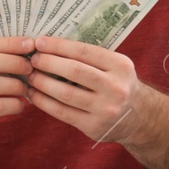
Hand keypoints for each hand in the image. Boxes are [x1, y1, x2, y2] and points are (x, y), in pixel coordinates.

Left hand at [23, 35, 146, 143]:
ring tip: (30, 76)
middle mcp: (116, 87)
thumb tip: (52, 47)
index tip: (39, 42)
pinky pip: (63, 112)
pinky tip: (33, 95)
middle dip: (48, 63)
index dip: (59, 46)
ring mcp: (105, 108)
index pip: (84, 51)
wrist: (138, 116)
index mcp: (120, 66)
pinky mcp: (94, 126)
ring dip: (43, 83)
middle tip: (32, 60)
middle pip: (74, 71)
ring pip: (66, 93)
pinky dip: (44, 102)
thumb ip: (91, 58)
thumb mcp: (116, 66)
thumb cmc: (118, 84)